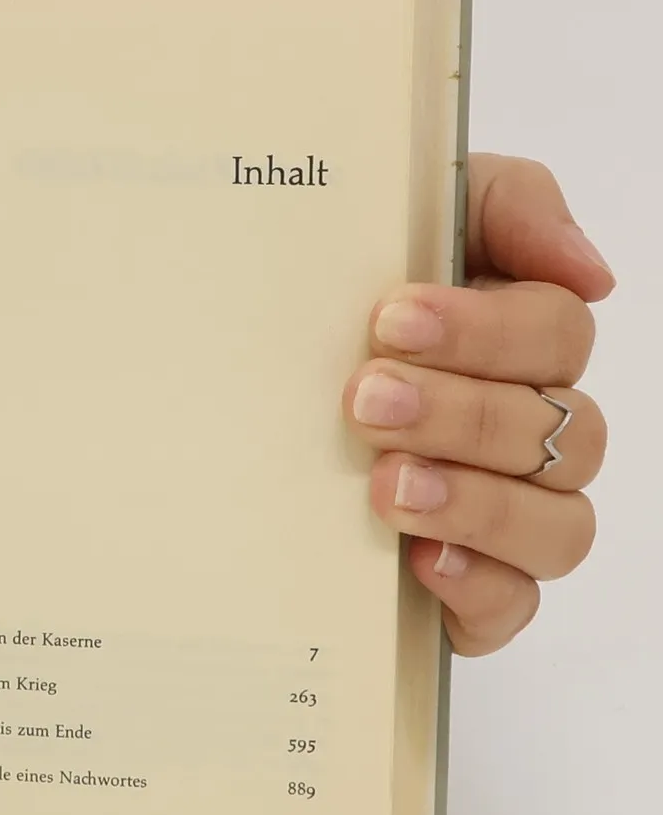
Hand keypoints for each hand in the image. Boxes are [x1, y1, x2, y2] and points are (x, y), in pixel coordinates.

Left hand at [344, 154, 610, 655]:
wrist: (225, 403)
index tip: (391, 320)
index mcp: (521, 345)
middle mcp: (531, 433)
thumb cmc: (330, 307)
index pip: (555, 335)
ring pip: (557, 524)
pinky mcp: (472, 592)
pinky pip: (513, 605)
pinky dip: (478, 586)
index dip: (485, 330)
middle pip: (559, 430)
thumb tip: (589, 270)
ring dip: (476, 502)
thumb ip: (503, 208)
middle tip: (365, 401)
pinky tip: (422, 563)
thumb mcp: (401, 223)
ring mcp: (510, 518)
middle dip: (461, 413)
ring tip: (386, 486)